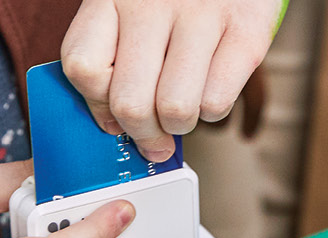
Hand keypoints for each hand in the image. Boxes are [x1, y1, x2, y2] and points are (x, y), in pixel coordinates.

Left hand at [60, 0, 281, 161]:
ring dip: (179, 125)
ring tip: (184, 109)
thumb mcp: (128, 9)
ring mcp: (199, 13)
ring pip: (174, 110)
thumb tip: (115, 127)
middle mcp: (150, 2)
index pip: (83, 67)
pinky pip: (216, 102)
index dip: (98, 105)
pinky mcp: (245, 28)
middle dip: (145, 134)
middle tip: (157, 134)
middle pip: (129, 103)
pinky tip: (212, 88)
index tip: (114, 115)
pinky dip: (213, 111)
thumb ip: (112, 57)